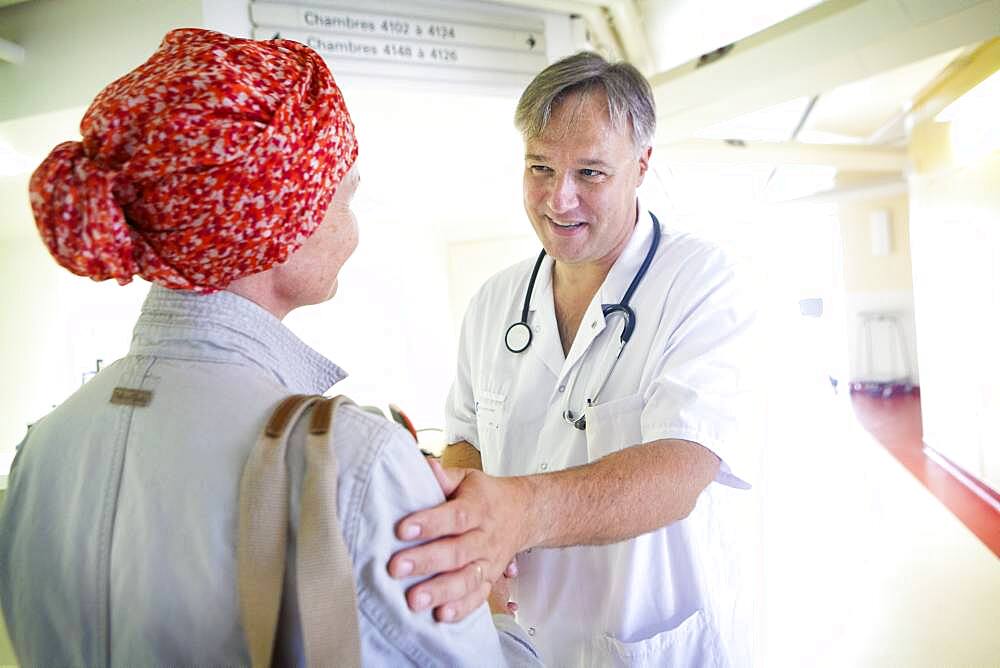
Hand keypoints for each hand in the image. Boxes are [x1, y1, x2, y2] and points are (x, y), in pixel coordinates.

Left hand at [388, 459, 531, 621]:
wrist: (524, 514)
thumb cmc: (486, 496)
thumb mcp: (467, 479)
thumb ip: (444, 477)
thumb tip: (424, 467)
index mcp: (478, 508)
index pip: (455, 516)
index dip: (430, 523)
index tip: (402, 529)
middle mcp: (485, 537)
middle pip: (457, 551)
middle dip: (426, 561)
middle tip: (397, 568)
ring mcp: (488, 562)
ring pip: (467, 579)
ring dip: (440, 591)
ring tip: (414, 600)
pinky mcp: (490, 580)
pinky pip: (478, 597)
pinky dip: (461, 609)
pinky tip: (441, 616)